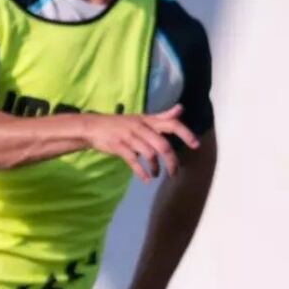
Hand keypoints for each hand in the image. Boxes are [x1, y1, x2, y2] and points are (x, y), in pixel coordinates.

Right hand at [82, 106, 198, 181]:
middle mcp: (141, 127)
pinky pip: (133, 161)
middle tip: (174, 173)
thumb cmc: (119, 124)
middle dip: (171, 162)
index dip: (185, 133)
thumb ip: (162, 116)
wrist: (92, 127)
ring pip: (150, 154)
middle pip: (163, 145)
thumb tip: (181, 109)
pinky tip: (146, 179)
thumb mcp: (142, 118)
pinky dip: (141, 172)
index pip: (171, 123)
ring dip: (156, 168)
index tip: (195, 145)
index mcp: (148, 120)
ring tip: (157, 174)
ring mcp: (129, 137)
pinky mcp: (119, 146)